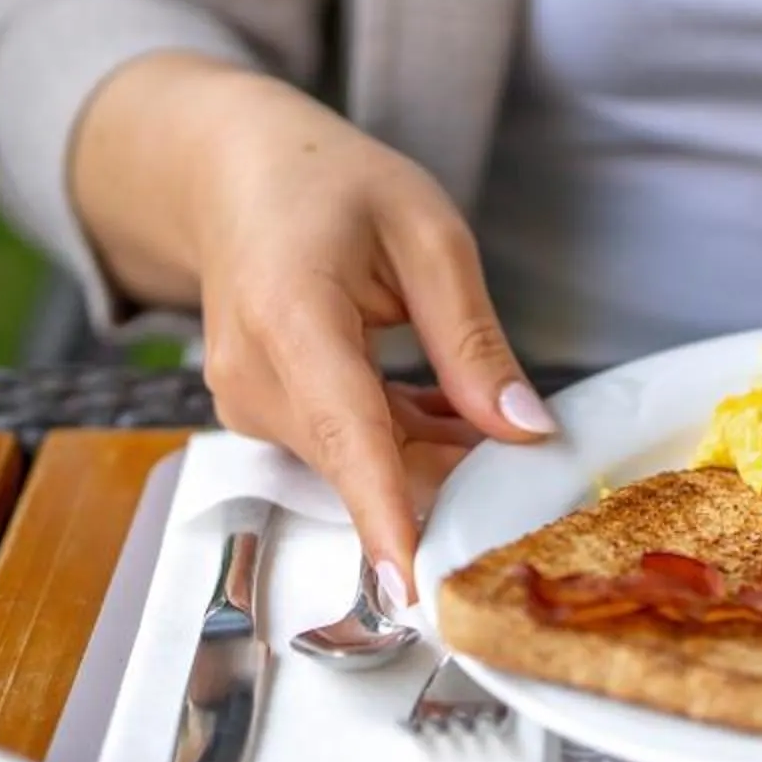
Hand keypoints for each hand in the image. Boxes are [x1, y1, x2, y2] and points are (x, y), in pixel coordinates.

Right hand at [69, 54, 554, 599]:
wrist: (231, 173)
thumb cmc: (328, 186)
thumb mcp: (427, 237)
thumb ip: (473, 343)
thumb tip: (526, 433)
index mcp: (291, 318)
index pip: (347, 436)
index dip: (385, 515)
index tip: (413, 587)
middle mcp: (255, 377)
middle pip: (369, 462)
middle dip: (455, 471)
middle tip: (530, 447)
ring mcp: (250, 404)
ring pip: (365, 464)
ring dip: (435, 452)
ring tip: (481, 402)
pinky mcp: (263, 416)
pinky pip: (349, 450)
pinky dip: (405, 440)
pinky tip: (445, 408)